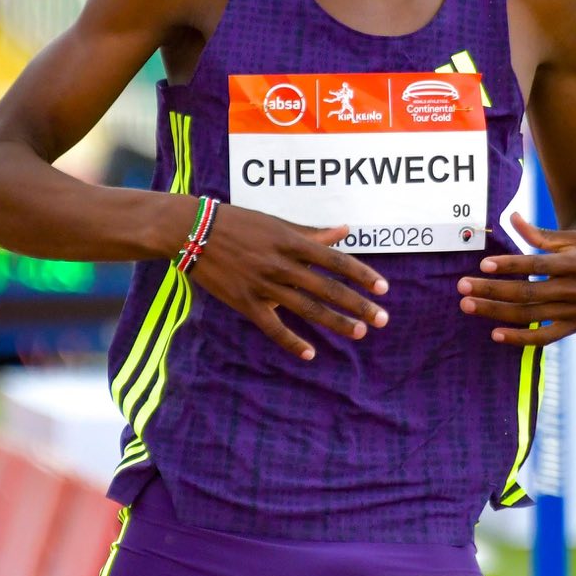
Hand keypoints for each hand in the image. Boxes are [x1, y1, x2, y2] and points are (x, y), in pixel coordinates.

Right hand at [186, 199, 389, 361]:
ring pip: (307, 308)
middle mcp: (281, 264)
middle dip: (358, 304)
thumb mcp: (276, 223)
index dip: (361, 275)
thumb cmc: (236, 222)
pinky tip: (310, 353)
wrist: (191, 231)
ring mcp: (264, 285)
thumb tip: (344, 230)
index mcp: (290, 241)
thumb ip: (311, 232)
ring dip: (336, 322)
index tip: (384, 288)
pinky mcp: (245, 302)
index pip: (335, 261)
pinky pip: (273, 327)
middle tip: (383, 318)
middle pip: (328, 288)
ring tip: (360, 332)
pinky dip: (291, 341)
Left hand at [459, 211, 575, 346]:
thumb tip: (513, 219)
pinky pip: (545, 336)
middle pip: (526, 292)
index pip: (536, 265)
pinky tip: (495, 334)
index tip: (484, 264)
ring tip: (468, 305)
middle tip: (462, 286)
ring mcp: (575, 310)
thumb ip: (543, 235)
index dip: (510, 265)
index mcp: (575, 262)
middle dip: (492, 290)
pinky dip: (521, 338)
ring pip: (530, 314)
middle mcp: (574, 288)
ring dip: (497, 312)